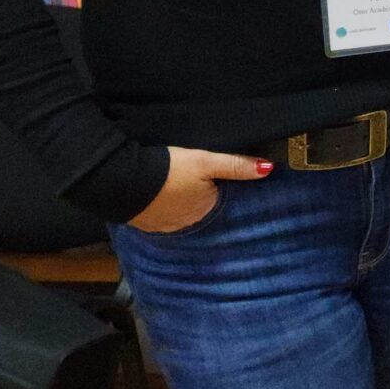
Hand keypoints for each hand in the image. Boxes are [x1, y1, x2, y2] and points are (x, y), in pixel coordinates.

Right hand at [129, 145, 270, 232]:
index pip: (222, 203)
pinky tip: (162, 197)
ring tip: (181, 188)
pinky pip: (161, 216)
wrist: (120, 180)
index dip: (223, 192)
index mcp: (206, 212)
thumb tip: (269, 169)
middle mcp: (187, 226)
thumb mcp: (205, 162)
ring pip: (181, 214)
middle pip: (201, 210)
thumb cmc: (167, 170)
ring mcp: (164, 227)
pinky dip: (164, 208)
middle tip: (202, 183)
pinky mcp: (145, 223)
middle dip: (202, 200)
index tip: (224, 183)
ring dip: (182, 204)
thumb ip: (235, 166)